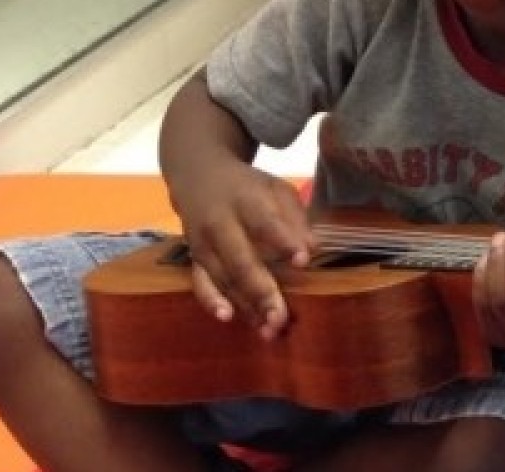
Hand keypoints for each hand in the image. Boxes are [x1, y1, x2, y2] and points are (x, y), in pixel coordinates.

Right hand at [174, 162, 313, 338]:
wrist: (198, 175)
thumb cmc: (249, 188)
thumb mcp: (277, 190)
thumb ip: (295, 218)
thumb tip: (311, 250)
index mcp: (246, 200)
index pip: (265, 222)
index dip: (283, 241)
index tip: (303, 262)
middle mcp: (219, 223)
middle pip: (240, 259)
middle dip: (261, 290)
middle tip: (281, 317)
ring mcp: (203, 243)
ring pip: (223, 278)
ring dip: (245, 305)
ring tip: (268, 328)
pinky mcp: (193, 257)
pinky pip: (200, 282)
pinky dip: (211, 300)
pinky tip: (227, 318)